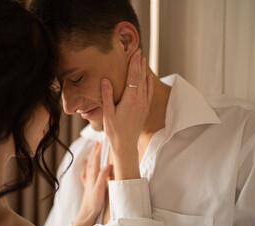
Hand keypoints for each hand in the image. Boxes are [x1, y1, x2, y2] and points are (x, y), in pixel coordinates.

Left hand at [72, 142, 111, 225]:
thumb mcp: (101, 188)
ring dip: (91, 157)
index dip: (98, 151)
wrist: (87, 213)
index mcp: (93, 176)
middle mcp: (89, 177)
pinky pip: (86, 173)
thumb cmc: (94, 202)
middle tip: (98, 142)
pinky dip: (86, 167)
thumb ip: (103, 176)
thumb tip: (108, 164)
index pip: (96, 160)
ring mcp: (88, 181)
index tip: (101, 142)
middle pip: (92, 161)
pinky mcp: (87, 186)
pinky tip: (85, 165)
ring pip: (89, 165)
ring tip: (92, 150)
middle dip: (95, 151)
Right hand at [101, 49, 153, 179]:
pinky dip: (149, 84)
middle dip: (139, 64)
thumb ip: (107, 95)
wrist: (126, 145)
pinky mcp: (145, 110)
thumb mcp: (107, 113)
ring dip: (144, 71)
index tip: (134, 53)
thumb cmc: (114, 130)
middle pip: (140, 78)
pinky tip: (149, 78)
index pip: (132, 77)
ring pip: (145, 84)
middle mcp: (139, 100)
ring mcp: (144, 105)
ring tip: (143, 60)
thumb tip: (105, 79)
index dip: (133, 64)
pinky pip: (149, 93)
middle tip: (139, 51)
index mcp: (130, 99)